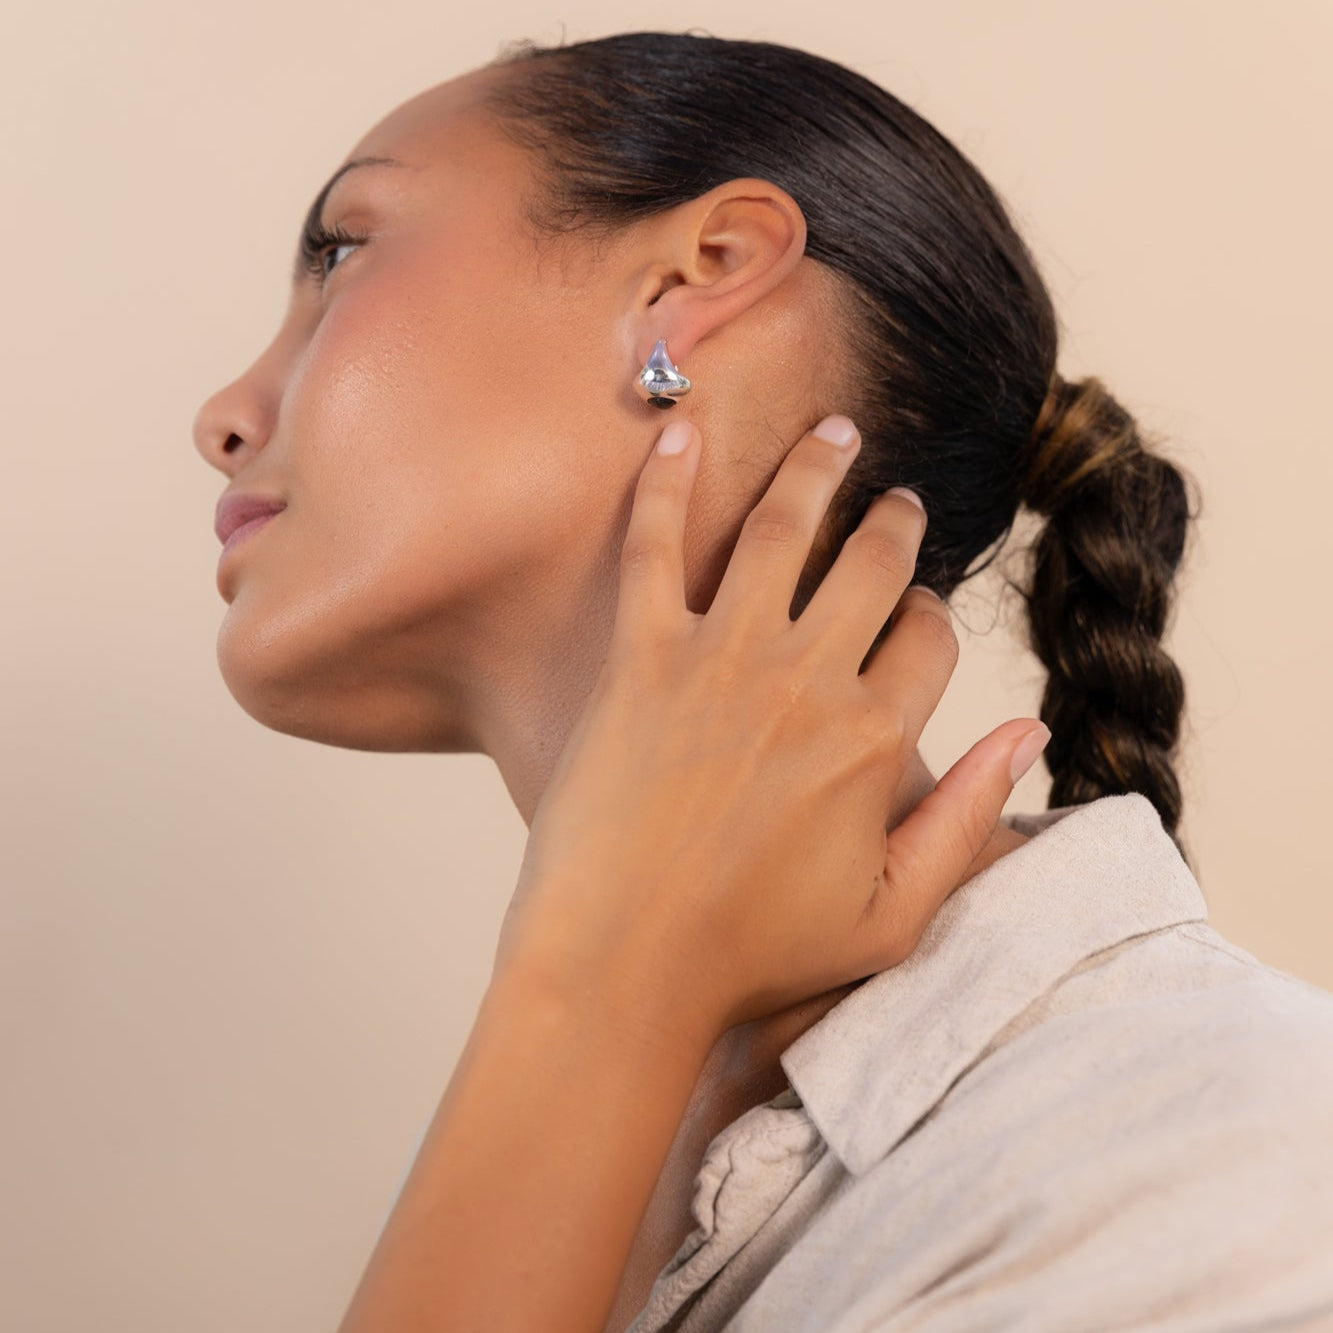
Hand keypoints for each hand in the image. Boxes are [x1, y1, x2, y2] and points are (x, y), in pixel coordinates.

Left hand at [497, 414, 1048, 1048]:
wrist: (620, 964)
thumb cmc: (752, 956)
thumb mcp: (891, 915)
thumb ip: (968, 822)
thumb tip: (1029, 732)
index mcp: (874, 741)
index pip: (930, 640)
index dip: (933, 617)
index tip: (920, 612)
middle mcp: (806, 681)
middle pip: (875, 566)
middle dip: (898, 525)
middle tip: (899, 502)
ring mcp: (721, 659)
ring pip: (786, 529)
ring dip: (819, 468)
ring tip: (835, 432)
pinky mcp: (641, 655)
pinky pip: (656, 543)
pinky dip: (670, 480)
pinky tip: (681, 429)